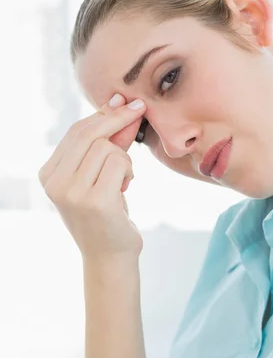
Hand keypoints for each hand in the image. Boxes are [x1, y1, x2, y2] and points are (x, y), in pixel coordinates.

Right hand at [38, 94, 145, 259]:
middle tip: (140, 110)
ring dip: (124, 159)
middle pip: (90, 133)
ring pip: (107, 148)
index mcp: (49, 173)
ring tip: (123, 180)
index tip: (125, 101)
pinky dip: (129, 171)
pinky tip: (125, 188)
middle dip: (119, 119)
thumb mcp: (101, 174)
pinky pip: (120, 163)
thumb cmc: (107, 213)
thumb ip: (109, 141)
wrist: (110, 256)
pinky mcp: (95, 201)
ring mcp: (72, 192)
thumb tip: (120, 102)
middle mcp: (55, 182)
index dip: (104, 114)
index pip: (77, 132)